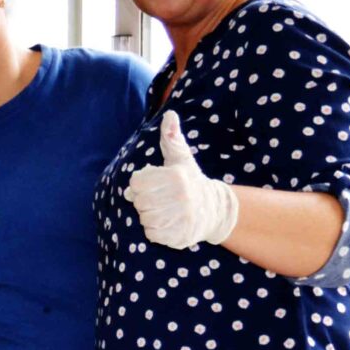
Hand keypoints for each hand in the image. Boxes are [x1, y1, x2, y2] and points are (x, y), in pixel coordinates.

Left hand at [126, 113, 238, 249]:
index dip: (142, 184)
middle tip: (162, 198)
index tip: (156, 183)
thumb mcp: (181, 159)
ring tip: (167, 210)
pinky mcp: (178, 236)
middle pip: (139, 202)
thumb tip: (170, 114)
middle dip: (146, 200)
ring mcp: (180, 217)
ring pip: (144, 219)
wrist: (214, 209)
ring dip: (151, 216)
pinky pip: (152, 234)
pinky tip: (170, 222)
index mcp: (174, 176)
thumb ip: (171, 137)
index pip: (135, 183)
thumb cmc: (189, 181)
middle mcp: (179, 197)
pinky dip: (156, 230)